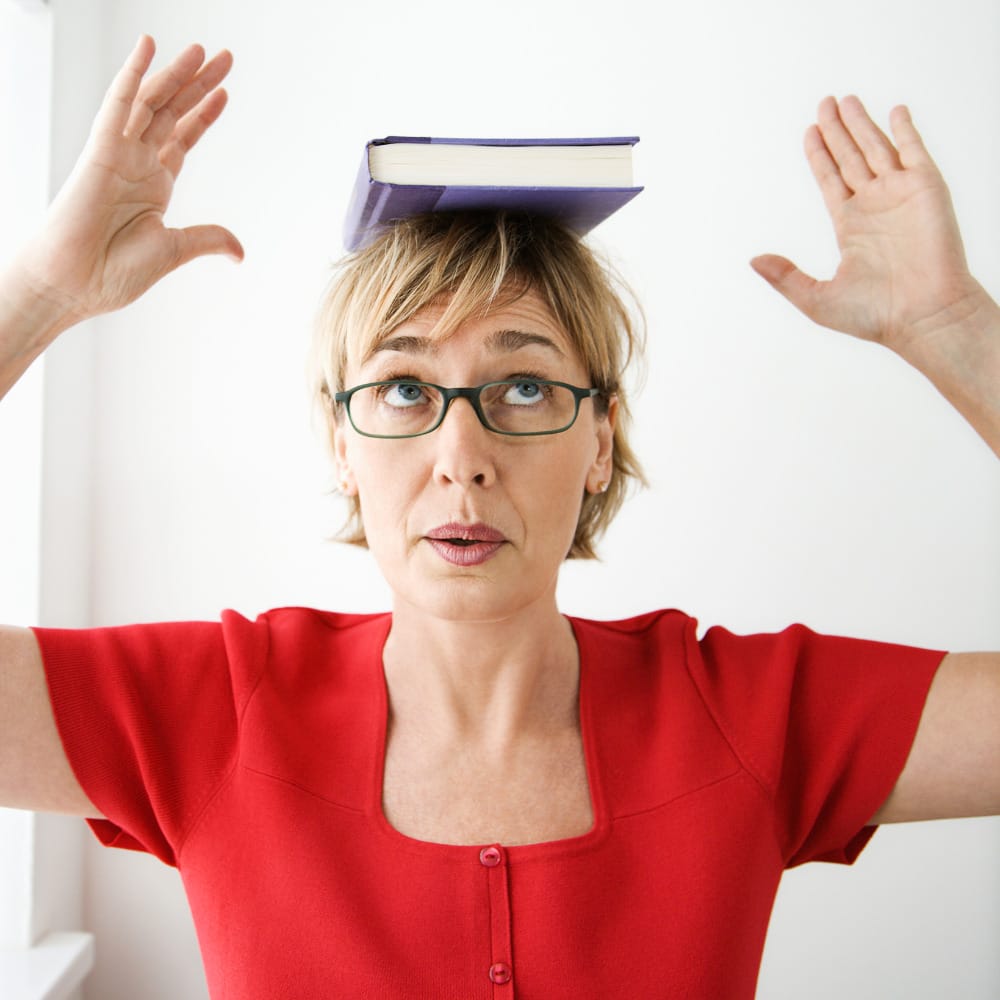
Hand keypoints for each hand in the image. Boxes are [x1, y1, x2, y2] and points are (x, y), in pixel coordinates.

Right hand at [17, 35, 242, 325]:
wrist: (76, 284)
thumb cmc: (114, 272)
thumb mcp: (174, 250)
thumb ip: (207, 240)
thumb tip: (240, 253)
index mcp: (154, 185)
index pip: (183, 138)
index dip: (203, 114)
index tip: (224, 92)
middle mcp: (138, 163)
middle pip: (173, 112)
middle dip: (199, 85)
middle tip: (225, 57)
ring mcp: (120, 154)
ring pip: (152, 103)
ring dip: (176, 75)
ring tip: (202, 51)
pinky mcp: (101, 151)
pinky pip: (119, 105)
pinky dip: (133, 75)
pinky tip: (148, 47)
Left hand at [751, 96, 986, 354]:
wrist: (923, 316)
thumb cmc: (875, 315)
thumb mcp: (816, 299)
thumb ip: (785, 277)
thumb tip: (753, 260)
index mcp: (850, 227)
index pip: (831, 180)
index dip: (820, 156)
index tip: (809, 132)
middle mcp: (874, 207)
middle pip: (850, 157)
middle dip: (837, 131)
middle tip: (824, 103)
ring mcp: (901, 195)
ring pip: (876, 148)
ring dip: (861, 124)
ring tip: (845, 100)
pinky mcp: (927, 189)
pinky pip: (914, 151)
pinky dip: (905, 130)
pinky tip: (894, 111)